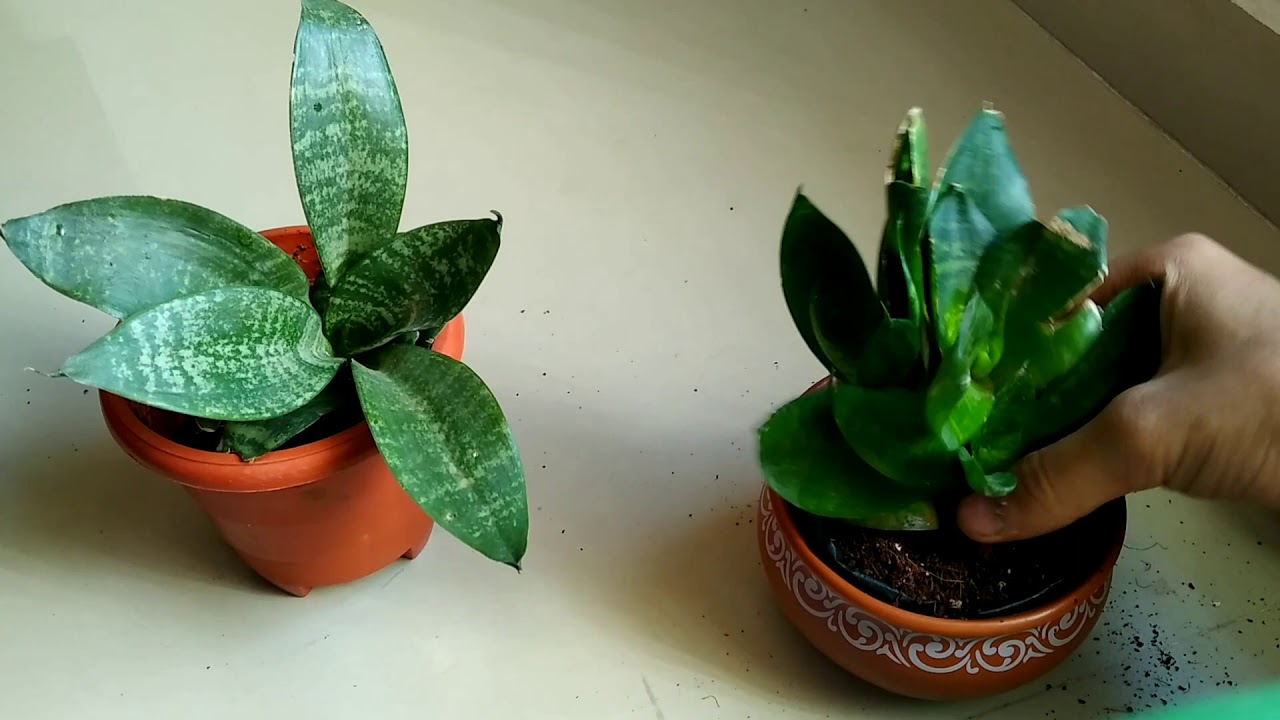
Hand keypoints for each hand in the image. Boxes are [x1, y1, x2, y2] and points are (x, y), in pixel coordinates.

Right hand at [958, 233, 1279, 541]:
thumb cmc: (1277, 404)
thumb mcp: (1155, 432)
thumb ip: (1059, 474)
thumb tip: (971, 521)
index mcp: (1163, 272)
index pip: (1051, 305)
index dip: (999, 356)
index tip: (954, 406)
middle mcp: (1177, 304)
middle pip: (1071, 354)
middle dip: (1023, 404)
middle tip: (965, 449)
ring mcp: (1199, 357)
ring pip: (1100, 393)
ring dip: (1058, 434)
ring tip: (996, 469)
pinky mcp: (1215, 406)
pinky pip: (1133, 422)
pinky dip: (1098, 452)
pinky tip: (1058, 481)